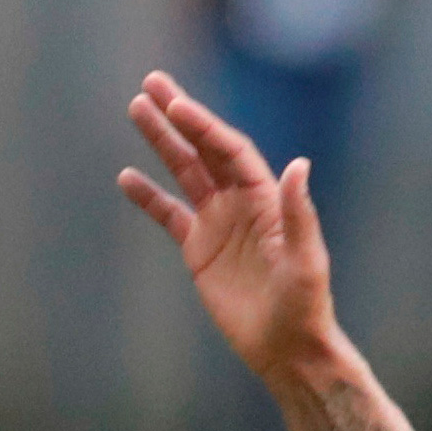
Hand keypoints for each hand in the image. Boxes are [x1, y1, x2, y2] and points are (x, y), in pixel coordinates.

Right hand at [116, 72, 338, 371]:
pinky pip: (169, 214)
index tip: (175, 104)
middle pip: (205, 149)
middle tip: (151, 82)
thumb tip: (298, 164)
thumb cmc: (304, 306)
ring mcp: (219, 224)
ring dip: (161, 142)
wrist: (287, 348)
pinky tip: (126, 176)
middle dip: (179, 116)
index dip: (203, 126)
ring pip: (185, 172)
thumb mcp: (305, 261)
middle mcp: (242, 203)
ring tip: (136, 107)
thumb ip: (298, 214)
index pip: (229, 151)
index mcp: (266, 200)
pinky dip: (149, 196)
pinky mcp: (200, 250)